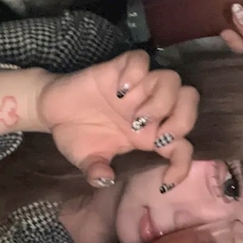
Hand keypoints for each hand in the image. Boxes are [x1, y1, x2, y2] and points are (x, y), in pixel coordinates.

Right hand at [37, 49, 197, 188]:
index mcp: (148, 135)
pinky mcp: (120, 68)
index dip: (182, 166)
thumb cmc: (75, 134)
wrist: (53, 110)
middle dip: (182, 120)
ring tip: (135, 116)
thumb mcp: (86, 160)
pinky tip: (118, 89)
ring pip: (172, 80)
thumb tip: (104, 180)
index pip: (182, 147)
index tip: (166, 182)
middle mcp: (150, 109)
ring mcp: (137, 87)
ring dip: (161, 100)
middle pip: (189, 102)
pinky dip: (135, 72)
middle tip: (156, 136)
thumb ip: (96, 171)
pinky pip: (141, 59)